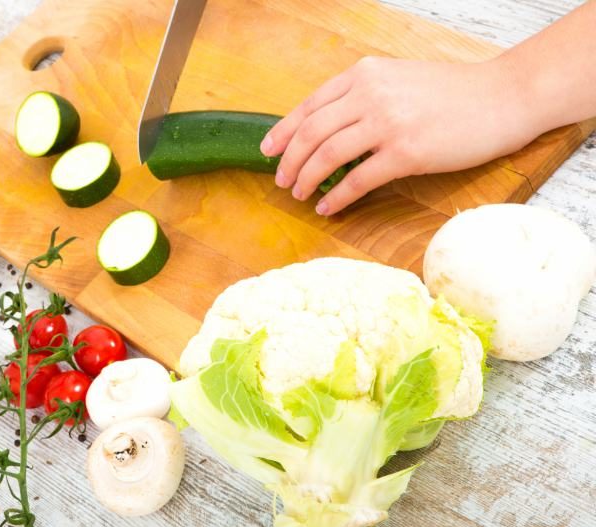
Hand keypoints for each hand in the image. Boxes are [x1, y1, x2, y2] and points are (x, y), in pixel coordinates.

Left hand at [260, 57, 534, 215]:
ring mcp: (387, 123)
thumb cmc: (452, 93)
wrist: (503, 97)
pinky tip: (328, 207)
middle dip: (289, 161)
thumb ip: (362, 97)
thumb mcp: (398, 80)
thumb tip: (325, 130)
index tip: (268, 151)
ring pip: (327, 157)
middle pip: (311, 133)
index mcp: (364, 75)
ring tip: (300, 195)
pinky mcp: (406, 153)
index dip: (283, 132)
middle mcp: (370, 94)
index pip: (309, 106)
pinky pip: (357, 181)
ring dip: (306, 180)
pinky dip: (337, 197)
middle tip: (281, 181)